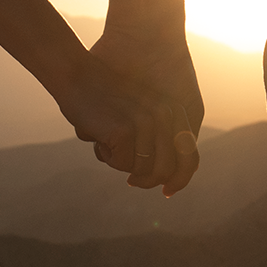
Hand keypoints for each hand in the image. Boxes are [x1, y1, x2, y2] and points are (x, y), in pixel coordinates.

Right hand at [54, 47, 200, 195]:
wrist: (77, 75)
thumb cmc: (107, 98)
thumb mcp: (143, 111)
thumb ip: (160, 138)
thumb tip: (167, 177)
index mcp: (175, 111)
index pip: (189, 158)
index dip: (180, 180)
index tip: (167, 191)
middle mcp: (165, 117)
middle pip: (166, 171)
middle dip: (148, 181)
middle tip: (132, 182)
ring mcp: (145, 123)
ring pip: (141, 170)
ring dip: (122, 164)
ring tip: (110, 144)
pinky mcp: (123, 131)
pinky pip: (121, 164)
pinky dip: (108, 157)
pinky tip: (100, 139)